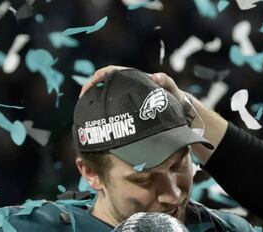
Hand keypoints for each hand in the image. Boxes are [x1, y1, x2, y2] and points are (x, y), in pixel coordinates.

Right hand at [81, 66, 226, 153]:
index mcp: (133, 79)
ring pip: (105, 101)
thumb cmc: (175, 97)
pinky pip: (111, 114)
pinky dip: (103, 118)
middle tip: (83, 103)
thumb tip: (155, 76)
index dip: (99, 76)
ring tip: (85, 117)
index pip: (110, 72)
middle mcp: (126, 89)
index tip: (91, 84)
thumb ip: (166, 82)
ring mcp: (124, 102)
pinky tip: (98, 128)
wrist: (179, 113)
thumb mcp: (172, 89)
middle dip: (90, 92)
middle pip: (103, 87)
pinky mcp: (126, 114)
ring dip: (94, 107)